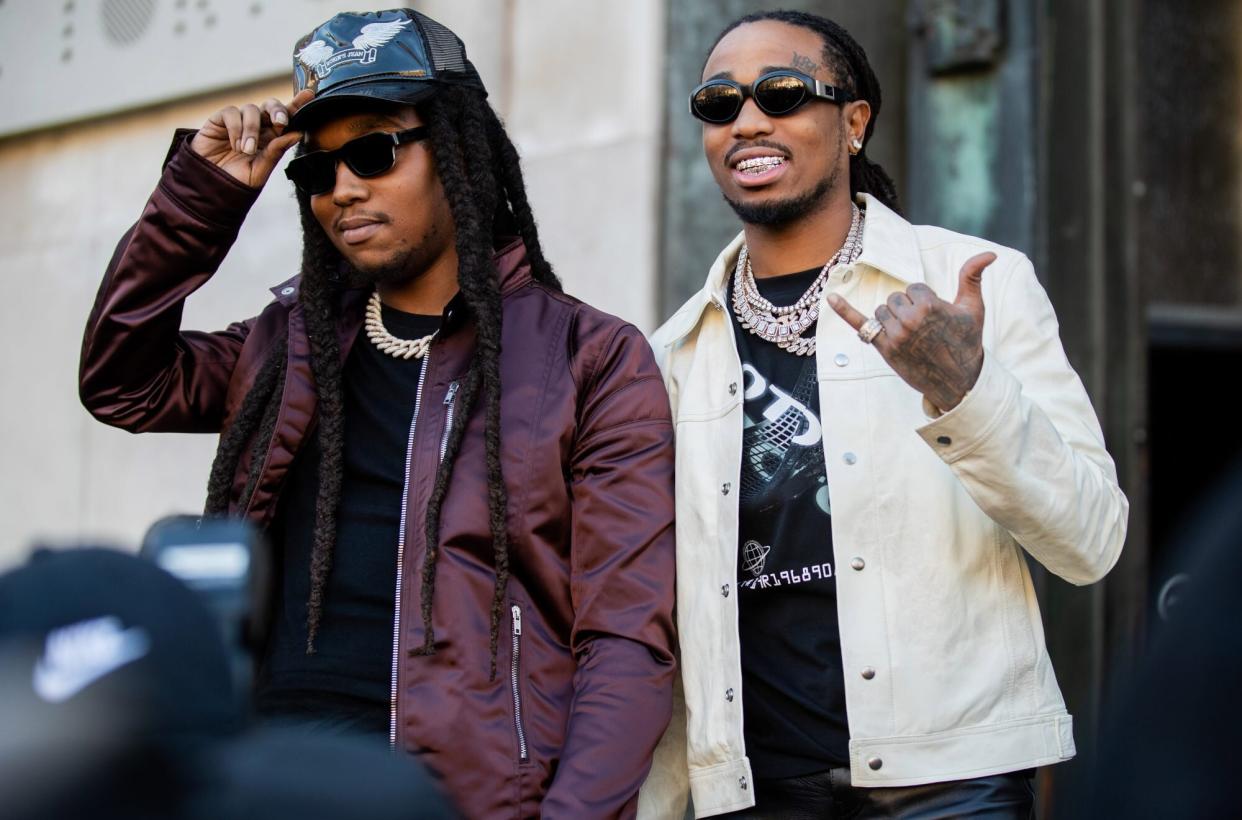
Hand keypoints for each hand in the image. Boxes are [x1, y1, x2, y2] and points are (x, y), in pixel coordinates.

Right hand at [189, 88, 313, 187]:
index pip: (286, 119)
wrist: (209, 185)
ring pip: (252, 109)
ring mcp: (239, 121)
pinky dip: (236, 128)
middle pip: (271, 106)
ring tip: (246, 150)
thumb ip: (276, 152)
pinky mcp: (220, 120)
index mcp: (271, 138)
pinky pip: (232, 112)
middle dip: (277, 110)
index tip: (310, 95)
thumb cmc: (236, 179)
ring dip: (251, 130)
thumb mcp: (260, 170)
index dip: (297, 105)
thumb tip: (296, 134)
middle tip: (280, 122)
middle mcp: (257, 126)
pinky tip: (234, 144)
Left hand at [827, 252, 995, 411]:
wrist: (959, 381)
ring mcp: (894, 335)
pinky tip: (830, 298)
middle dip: (908, 310)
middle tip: (925, 331)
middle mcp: (909, 319)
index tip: (936, 318)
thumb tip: (989, 253)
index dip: (924, 301)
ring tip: (912, 337)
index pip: (913, 288)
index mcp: (929, 305)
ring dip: (893, 320)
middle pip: (895, 299)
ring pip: (882, 311)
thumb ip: (972, 277)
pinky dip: (843, 311)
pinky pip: (859, 325)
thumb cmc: (967, 342)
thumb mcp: (973, 308)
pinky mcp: (884, 349)